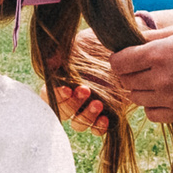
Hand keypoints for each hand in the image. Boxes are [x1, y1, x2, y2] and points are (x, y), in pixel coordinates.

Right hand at [49, 12, 154, 135]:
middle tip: (86, 90)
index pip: (48, 95)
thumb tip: (49, 61)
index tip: (68, 88)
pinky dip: (99, 127)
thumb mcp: (81, 43)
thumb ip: (63, 51)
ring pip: (78, 123)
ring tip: (98, 104)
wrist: (124, 47)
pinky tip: (105, 118)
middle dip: (72, 104)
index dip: (56, 95)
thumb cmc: (98, 43)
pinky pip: (97, 129)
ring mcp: (88, 107)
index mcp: (61, 81)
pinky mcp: (106, 113)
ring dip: (85, 116)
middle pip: (63, 112)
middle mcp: (72, 97)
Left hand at [109, 21, 172, 123]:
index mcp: (159, 54)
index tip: (126, 56)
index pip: (118, 63)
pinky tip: (163, 94)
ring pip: (136, 98)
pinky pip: (152, 114)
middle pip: (126, 81)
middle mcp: (163, 78)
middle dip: (129, 73)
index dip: (118, 59)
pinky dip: (152, 105)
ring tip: (156, 79)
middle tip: (142, 66)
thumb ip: (149, 39)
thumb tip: (123, 43)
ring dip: (140, 89)